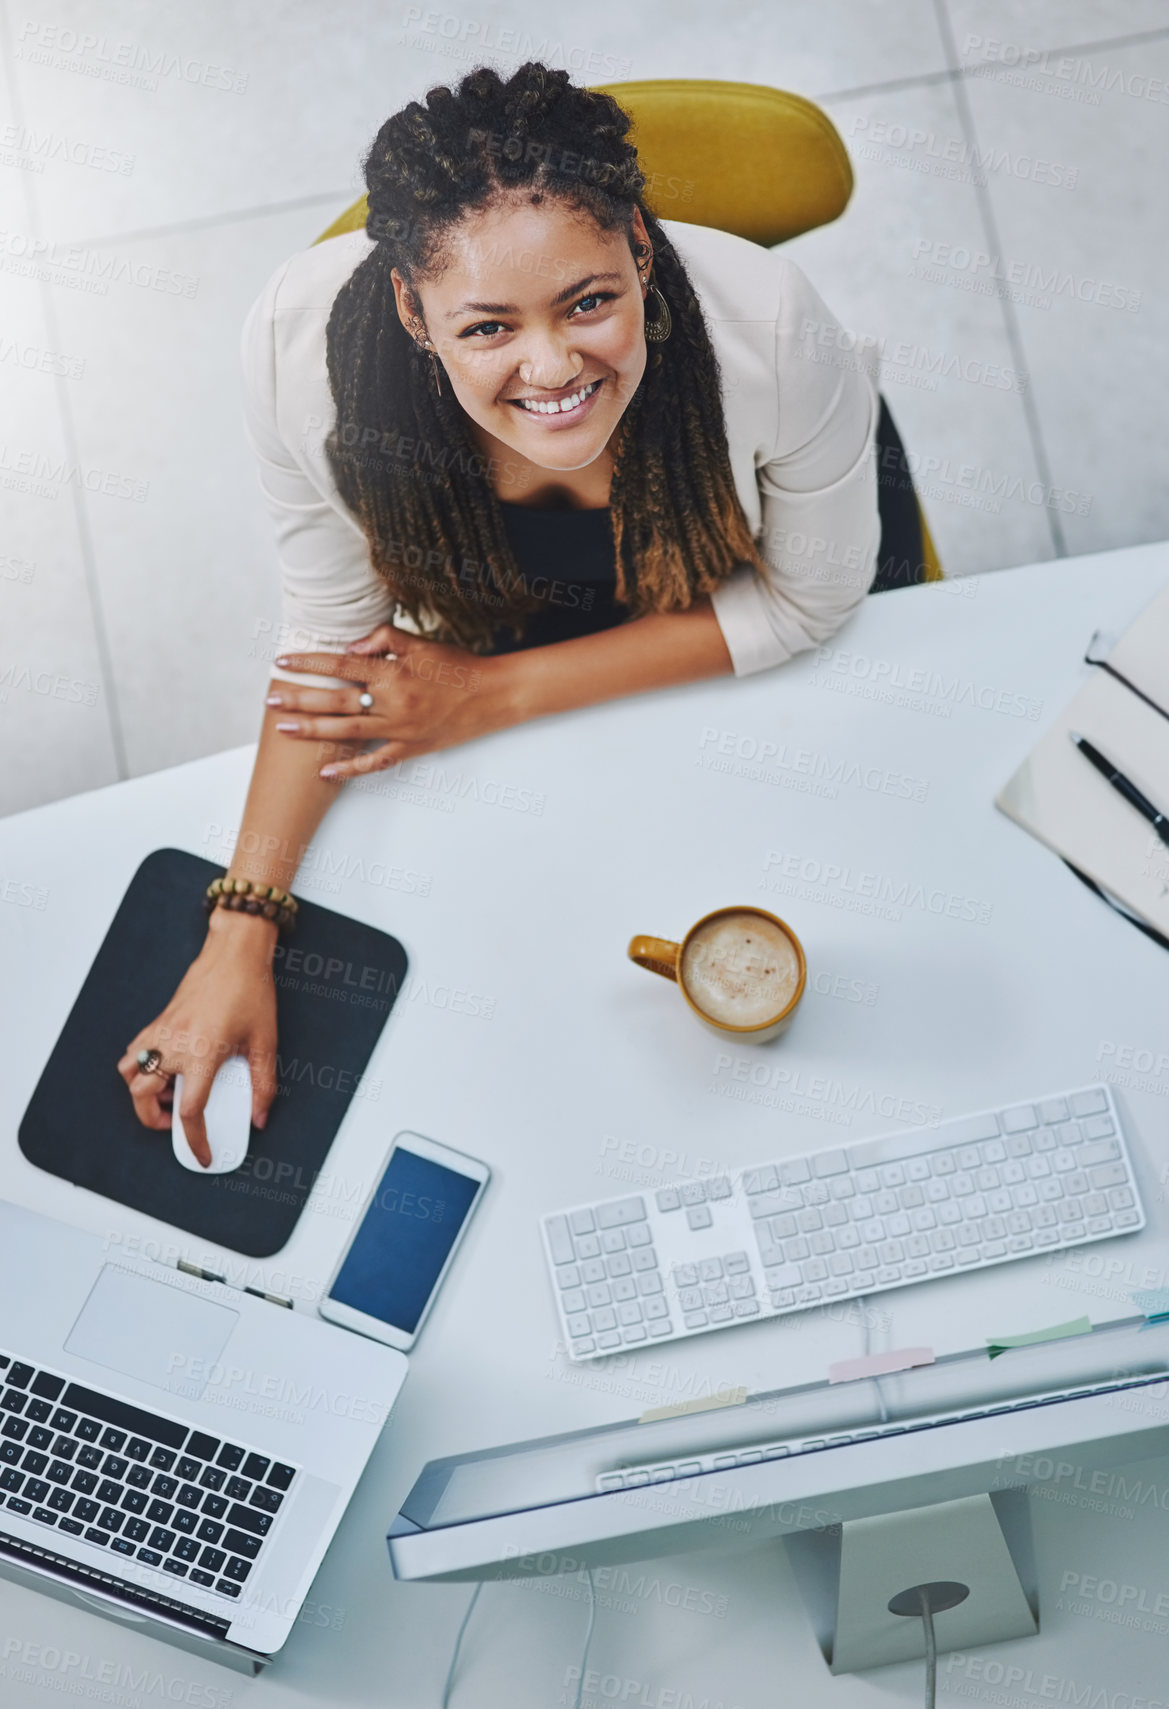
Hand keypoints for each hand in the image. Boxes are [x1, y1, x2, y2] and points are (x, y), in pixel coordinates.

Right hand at [117, 912, 278, 1167]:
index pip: (190, 1112)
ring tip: (169, 1094)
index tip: (202, 1155)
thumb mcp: (266, 1043)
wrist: (234, 955)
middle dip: (155, 1120)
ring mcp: (161, 1032)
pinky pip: (134, 1052)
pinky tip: (165, 1067)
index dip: (195, 1140)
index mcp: (202, 1056)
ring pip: (130, 1075)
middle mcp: (174, 1047)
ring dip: (142, 1094)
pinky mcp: (157, 1021)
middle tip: (176, 1123)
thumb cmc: (252, 994)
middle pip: (143, 1098)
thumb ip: (263, 1085)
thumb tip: (259, 1117)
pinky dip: (139, 1067)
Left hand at [268, 624, 514, 780]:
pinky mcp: (411, 748)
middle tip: (270, 699)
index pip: (341, 664)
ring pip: (347, 731)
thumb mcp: (423, 643)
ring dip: (313, 730)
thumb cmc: (459, 666)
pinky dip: (350, 769)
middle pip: (336, 700)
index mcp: (393, 672)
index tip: (282, 661)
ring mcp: (400, 729)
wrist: (494, 695)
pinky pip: (376, 762)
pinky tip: (325, 772)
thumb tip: (351, 644)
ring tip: (284, 729)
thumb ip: (385, 639)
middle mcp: (392, 702)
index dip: (309, 662)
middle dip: (299, 699)